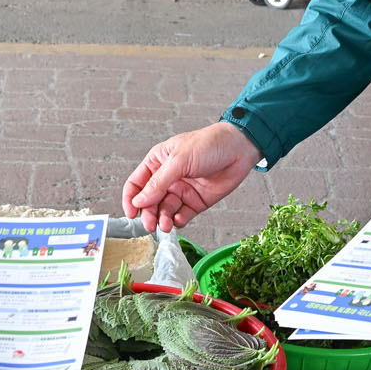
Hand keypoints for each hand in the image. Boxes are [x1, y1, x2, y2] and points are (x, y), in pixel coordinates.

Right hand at [122, 122, 262, 230]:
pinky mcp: (196, 202)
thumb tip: (139, 201)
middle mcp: (167, 178)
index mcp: (157, 163)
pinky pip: (182, 215)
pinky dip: (178, 220)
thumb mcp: (179, 160)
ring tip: (165, 225)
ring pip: (165, 211)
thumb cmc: (208, 144)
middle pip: (149, 202)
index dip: (131, 199)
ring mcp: (181, 191)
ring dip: (163, 219)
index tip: (131, 214)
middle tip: (150, 225)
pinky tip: (179, 220)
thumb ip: (158, 183)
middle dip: (148, 214)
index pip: (136, 184)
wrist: (239, 149)